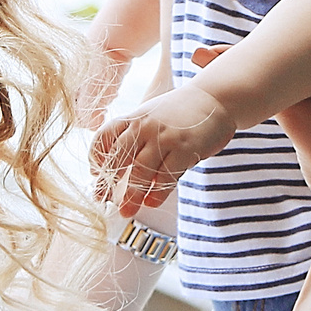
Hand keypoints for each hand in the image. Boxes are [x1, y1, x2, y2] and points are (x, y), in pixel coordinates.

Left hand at [92, 86, 240, 217]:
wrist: (215, 99)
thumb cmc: (180, 113)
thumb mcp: (151, 117)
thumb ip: (135, 140)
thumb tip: (119, 177)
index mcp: (133, 118)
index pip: (104, 138)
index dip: (97, 159)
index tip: (96, 176)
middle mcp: (145, 126)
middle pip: (119, 159)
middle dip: (109, 184)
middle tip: (105, 202)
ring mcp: (165, 137)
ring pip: (140, 171)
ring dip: (131, 195)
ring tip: (127, 211)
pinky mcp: (185, 149)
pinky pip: (166, 177)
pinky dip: (157, 193)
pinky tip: (152, 202)